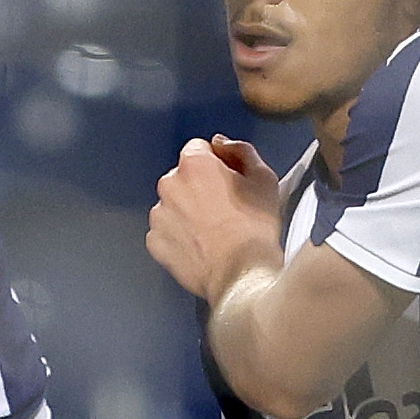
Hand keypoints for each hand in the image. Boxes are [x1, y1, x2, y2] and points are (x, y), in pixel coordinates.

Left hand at [145, 135, 286, 306]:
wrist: (242, 274)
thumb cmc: (254, 229)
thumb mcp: (264, 179)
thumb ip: (241, 151)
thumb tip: (223, 144)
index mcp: (194, 164)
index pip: (200, 149)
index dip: (217, 164)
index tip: (229, 182)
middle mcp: (169, 185)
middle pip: (183, 177)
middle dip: (199, 188)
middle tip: (225, 210)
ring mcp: (159, 215)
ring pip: (173, 205)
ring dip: (187, 212)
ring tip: (213, 232)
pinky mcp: (155, 242)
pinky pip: (165, 232)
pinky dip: (178, 237)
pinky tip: (200, 246)